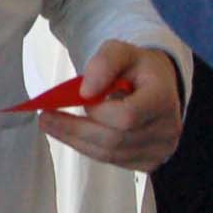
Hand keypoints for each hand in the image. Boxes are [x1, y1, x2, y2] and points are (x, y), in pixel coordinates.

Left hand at [39, 43, 185, 171]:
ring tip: (52, 126)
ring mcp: (160, 149)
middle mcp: (167, 129)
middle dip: (74, 130)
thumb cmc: (137, 68)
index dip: (98, 111)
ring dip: (76, 141)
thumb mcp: (121, 50)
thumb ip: (104, 63)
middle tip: (45, 118)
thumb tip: (86, 91)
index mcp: (163, 98)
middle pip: (114, 140)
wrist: (157, 85)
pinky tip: (74, 135)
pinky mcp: (150, 162)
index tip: (80, 98)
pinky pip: (113, 161)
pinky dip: (88, 148)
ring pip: (110, 155)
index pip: (126, 116)